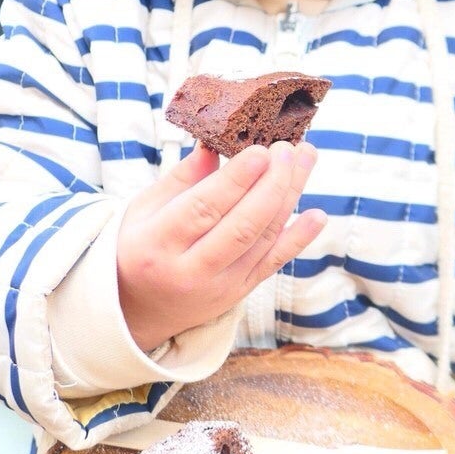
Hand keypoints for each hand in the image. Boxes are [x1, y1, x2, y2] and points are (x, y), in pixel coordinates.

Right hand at [116, 141, 325, 352]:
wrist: (138, 310)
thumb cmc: (140, 246)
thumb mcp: (143, 209)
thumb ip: (181, 178)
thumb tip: (216, 143)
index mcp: (158, 243)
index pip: (202, 208)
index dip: (236, 179)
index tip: (261, 150)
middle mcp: (190, 270)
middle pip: (242, 225)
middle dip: (272, 183)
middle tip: (289, 148)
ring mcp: (218, 286)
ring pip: (263, 239)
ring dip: (290, 196)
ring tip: (305, 158)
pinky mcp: (238, 293)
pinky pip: (273, 263)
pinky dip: (298, 239)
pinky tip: (317, 215)